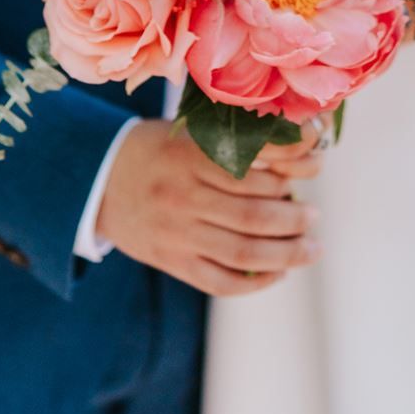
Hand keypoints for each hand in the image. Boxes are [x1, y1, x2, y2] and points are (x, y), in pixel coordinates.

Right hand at [97, 119, 323, 296]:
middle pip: (254, 215)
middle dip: (295, 219)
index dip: (292, 167)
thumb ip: (234, 141)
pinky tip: (277, 272)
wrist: (98, 181)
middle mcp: (183, 196)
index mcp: (188, 156)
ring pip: (244, 252)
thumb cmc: (156, 149)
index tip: (316, 164)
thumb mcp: (188, 131)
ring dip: (287, 253)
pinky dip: (256, 282)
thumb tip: (297, 152)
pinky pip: (221, 281)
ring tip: (311, 247)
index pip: (253, 166)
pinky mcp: (173, 262)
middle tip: (314, 216)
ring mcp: (177, 234)